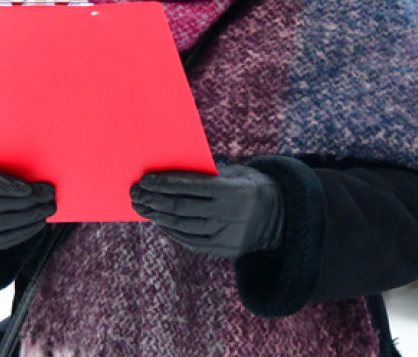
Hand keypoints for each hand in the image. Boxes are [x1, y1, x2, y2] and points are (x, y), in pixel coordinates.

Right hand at [0, 162, 55, 250]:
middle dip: (25, 201)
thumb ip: (11, 164)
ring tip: (49, 207)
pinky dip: (24, 231)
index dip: (4, 186)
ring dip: (28, 217)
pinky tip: (40, 221)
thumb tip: (39, 169)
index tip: (27, 187)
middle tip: (49, 194)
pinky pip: (3, 239)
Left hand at [130, 164, 283, 257]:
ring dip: (157, 217)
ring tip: (142, 207)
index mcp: (232, 190)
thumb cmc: (252, 186)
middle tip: (135, 194)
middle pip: (181, 208)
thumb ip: (212, 171)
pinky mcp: (224, 250)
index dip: (164, 183)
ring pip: (182, 226)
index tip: (145, 180)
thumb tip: (175, 168)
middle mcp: (228, 214)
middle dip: (153, 200)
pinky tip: (160, 222)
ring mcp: (226, 235)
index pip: (190, 186)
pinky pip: (191, 241)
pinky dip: (172, 231)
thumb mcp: (240, 172)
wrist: (281, 218)